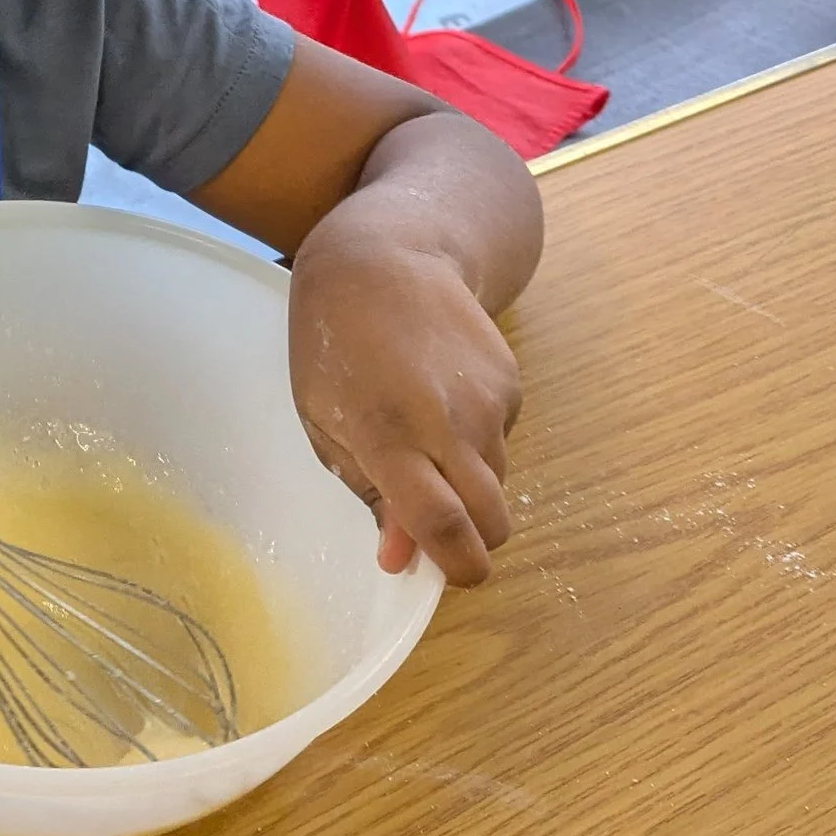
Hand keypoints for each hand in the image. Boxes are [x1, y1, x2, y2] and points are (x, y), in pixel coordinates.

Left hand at [286, 208, 521, 585]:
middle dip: (477, 540)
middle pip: (492, 518)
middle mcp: (448, 422)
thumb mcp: (324, 419)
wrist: (385, 258)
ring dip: (471, 484)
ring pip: (498, 480)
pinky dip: (480, 440)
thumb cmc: (334, 344)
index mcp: (389, 435)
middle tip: (441, 526)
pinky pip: (503, 438)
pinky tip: (444, 399)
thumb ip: (366, 489)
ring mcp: (488, 400)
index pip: (441, 524)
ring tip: (425, 438)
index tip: (455, 577)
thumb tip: (401, 558)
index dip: (456, 565)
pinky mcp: (511, 380)